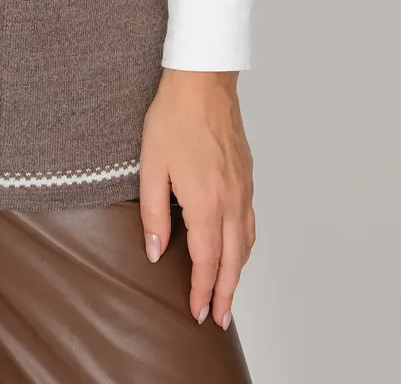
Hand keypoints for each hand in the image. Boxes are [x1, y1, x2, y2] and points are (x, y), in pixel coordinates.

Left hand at [138, 68, 254, 328]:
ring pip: (246, 242)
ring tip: (229, 292)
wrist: (203, 81)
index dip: (202, 291)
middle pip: (233, 260)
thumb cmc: (173, 118)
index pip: (206, 261)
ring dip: (239, 272)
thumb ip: (153, 214)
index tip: (198, 313)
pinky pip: (250, 220)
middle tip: (219, 319)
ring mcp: (243, 188)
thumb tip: (154, 251)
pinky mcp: (247, 176)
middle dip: (226, 293)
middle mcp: (231, 200)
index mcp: (206, 203)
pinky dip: (245, 244)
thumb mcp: (151, 166)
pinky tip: (237, 247)